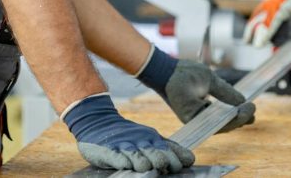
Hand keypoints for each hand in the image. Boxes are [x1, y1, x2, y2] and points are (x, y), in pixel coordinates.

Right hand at [63, 93, 194, 172]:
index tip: (176, 168)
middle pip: (160, 158)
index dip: (176, 163)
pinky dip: (125, 164)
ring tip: (142, 168)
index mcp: (154, 139)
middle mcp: (142, 142)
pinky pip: (120, 160)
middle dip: (162, 166)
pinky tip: (125, 165)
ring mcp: (126, 147)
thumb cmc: (129, 136)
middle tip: (159, 168)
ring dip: (145, 167)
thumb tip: (191, 160)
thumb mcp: (150, 138)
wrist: (99, 121)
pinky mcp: (109, 151)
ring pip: (142, 162)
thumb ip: (169, 148)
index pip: (173, 153)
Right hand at [136, 48, 255, 132]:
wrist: (162, 69)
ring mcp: (195, 115)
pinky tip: (235, 107)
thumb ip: (224, 91)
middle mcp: (195, 120)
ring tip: (249, 111)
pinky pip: (213, 115)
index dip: (239, 118)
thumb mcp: (207, 78)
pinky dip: (225, 112)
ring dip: (233, 116)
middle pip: (221, 125)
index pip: (222, 124)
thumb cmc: (180, 73)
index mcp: (195, 117)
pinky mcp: (195, 109)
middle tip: (253, 110)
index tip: (250, 107)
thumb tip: (241, 101)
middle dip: (239, 119)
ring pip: (218, 121)